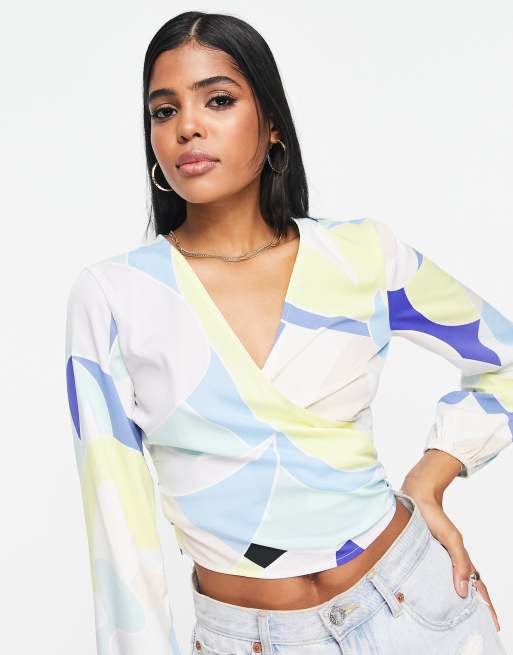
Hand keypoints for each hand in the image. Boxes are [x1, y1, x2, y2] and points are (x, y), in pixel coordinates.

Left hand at [399, 486, 500, 631]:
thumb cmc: (435, 517)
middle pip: (465, 591)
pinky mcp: (421, 559)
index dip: (487, 606)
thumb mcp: (451, 538)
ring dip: (454, 603)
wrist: (416, 499)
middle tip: (476, 631)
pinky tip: (430, 601)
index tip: (494, 625)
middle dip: (473, 610)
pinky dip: (435, 592)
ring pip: (448, 587)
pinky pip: (431, 579)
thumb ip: (459, 562)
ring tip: (455, 622)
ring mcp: (436, 561)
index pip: (477, 588)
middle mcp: (449, 564)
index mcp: (461, 562)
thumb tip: (463, 591)